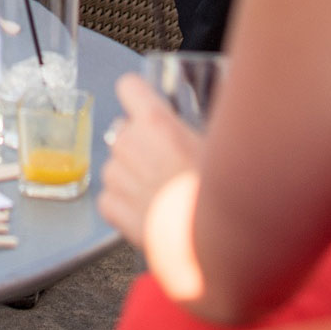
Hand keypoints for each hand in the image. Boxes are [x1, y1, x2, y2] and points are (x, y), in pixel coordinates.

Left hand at [99, 73, 202, 256]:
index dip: (138, 99)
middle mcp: (130, 142)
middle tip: (165, 164)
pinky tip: (148, 213)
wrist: (210, 242)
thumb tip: (196, 122)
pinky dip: (122, 206)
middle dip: (139, 144)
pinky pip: (108, 198)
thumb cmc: (222, 193)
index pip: (128, 87)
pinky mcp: (111, 205)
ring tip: (160, 194)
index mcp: (155, 121)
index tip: (147, 111)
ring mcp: (117, 174)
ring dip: (130, 176)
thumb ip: (192, 128)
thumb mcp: (217, 147)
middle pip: (123, 130)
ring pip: (115, 165)